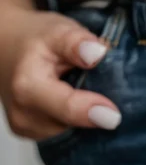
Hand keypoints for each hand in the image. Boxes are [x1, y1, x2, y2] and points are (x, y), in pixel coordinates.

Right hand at [0, 5, 120, 140]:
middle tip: (104, 87)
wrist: (6, 47)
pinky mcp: (32, 134)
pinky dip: (76, 120)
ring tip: (83, 89)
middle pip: (73, 124)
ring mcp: (26, 128)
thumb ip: (76, 42)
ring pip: (72, 132)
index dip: (95, 112)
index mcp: (27, 87)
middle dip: (94, 112)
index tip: (116, 116)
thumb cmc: (35, 39)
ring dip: (86, 115)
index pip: (68, 108)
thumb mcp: (57, 30)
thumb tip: (97, 53)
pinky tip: (76, 101)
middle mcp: (23, 114)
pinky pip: (65, 133)